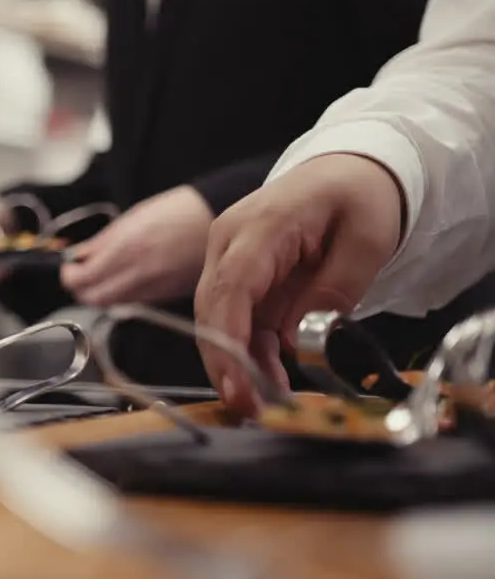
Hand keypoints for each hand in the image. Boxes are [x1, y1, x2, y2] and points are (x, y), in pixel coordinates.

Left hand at [60, 186, 212, 305]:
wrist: (216, 219)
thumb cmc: (176, 211)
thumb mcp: (132, 218)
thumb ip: (102, 242)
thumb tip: (77, 256)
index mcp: (127, 249)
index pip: (81, 280)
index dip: (68, 275)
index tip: (69, 267)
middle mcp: (139, 274)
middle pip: (93, 299)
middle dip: (81, 289)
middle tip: (81, 274)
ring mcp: (154, 288)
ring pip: (112, 304)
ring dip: (101, 292)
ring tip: (103, 274)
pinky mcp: (166, 296)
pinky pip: (134, 302)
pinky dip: (122, 294)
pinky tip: (126, 277)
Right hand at [194, 154, 403, 412]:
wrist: (350, 170)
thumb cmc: (358, 195)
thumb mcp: (366, 241)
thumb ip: (333, 291)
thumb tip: (301, 342)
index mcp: (260, 226)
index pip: (230, 289)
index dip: (228, 342)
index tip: (238, 384)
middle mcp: (230, 242)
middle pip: (212, 311)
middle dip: (226, 365)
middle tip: (251, 409)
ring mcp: (230, 259)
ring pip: (219, 321)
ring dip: (239, 364)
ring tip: (268, 402)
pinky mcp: (241, 276)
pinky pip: (237, 321)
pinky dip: (250, 353)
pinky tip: (269, 380)